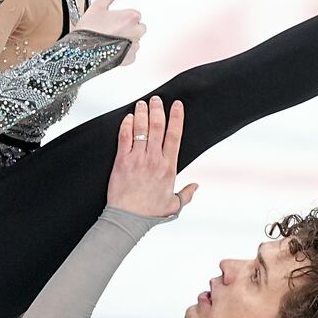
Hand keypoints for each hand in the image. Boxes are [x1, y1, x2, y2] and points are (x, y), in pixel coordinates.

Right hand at [77, 0, 146, 65]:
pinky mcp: (130, 58)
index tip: (114, 20)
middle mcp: (136, 32)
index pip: (136, 15)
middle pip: (139, 28)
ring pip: (136, 41)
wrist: (81, 50)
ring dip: (127, 40)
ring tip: (111, 40)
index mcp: (131, 17)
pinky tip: (113, 49)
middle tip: (113, 30)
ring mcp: (133, 46)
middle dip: (129, 28)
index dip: (124, 17)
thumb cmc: (89, 29)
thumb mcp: (98, 6)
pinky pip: (132, 53)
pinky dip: (125, 52)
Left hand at [107, 96, 197, 217]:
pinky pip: (124, 138)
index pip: (175, 136)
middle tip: (157, 99)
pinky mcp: (122, 161)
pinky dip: (127, 125)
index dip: (176, 118)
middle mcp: (154, 160)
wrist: (128, 218)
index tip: (177, 105)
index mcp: (169, 167)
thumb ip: (186, 194)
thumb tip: (196, 186)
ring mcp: (137, 159)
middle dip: (158, 110)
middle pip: (157, 127)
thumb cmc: (150, 213)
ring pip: (141, 129)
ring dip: (142, 113)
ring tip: (142, 103)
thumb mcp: (174, 205)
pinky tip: (129, 117)